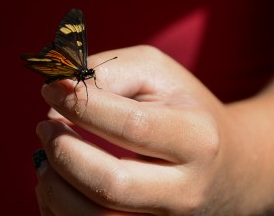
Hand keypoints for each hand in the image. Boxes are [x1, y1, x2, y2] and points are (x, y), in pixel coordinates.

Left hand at [34, 45, 238, 214]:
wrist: (228, 165)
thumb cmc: (186, 111)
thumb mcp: (158, 73)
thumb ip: (111, 71)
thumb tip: (61, 93)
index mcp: (196, 138)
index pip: (131, 126)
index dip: (81, 105)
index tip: (52, 89)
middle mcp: (185, 190)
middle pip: (112, 185)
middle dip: (63, 153)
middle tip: (46, 127)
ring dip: (54, 186)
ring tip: (47, 155)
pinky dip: (59, 210)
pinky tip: (59, 183)